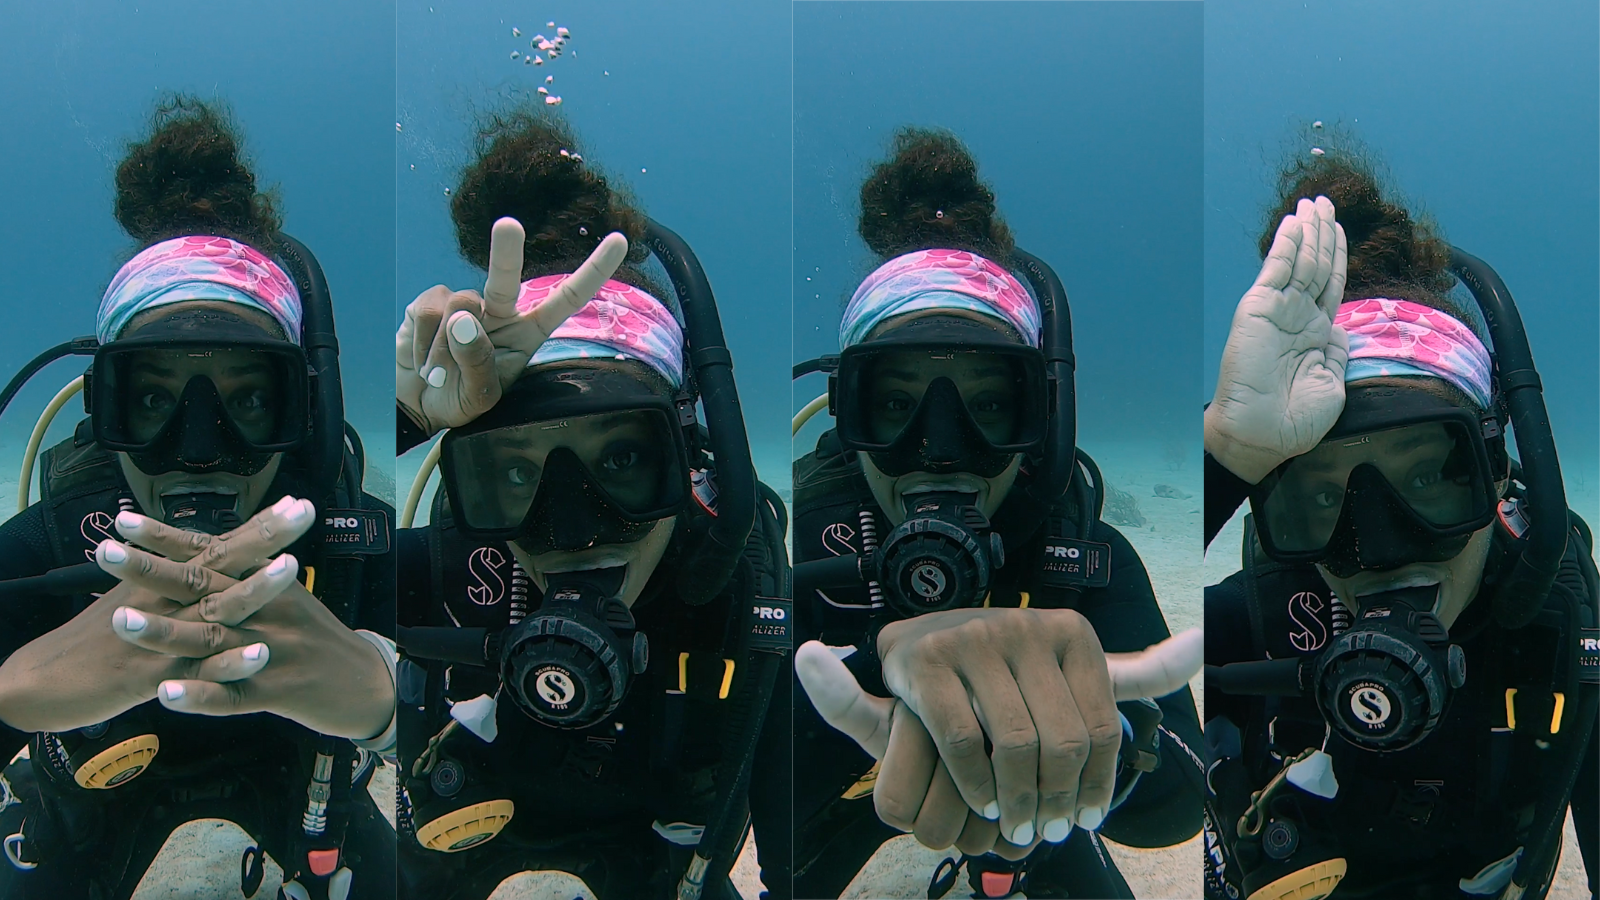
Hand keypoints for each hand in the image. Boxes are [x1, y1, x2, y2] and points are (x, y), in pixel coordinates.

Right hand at [0, 497, 313, 732]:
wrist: (40, 680)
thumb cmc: (94, 640)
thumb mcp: (134, 600)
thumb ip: (171, 581)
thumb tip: (207, 560)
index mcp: (164, 582)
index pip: (218, 547)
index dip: (257, 526)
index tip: (296, 504)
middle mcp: (167, 601)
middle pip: (221, 564)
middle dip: (265, 537)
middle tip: (304, 512)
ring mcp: (165, 639)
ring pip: (216, 612)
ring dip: (253, 588)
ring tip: (291, 567)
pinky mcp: (158, 679)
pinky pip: (202, 672)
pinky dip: (229, 664)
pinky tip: (259, 655)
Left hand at [103, 504, 394, 740]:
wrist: (366, 683)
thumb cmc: (318, 639)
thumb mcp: (291, 597)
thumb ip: (253, 574)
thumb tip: (215, 545)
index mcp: (269, 583)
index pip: (212, 553)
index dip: (167, 538)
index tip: (122, 523)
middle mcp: (267, 610)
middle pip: (204, 587)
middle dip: (151, 570)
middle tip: (104, 554)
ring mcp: (270, 652)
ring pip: (210, 640)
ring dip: (164, 631)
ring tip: (119, 621)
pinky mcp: (275, 693)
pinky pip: (232, 695)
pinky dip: (201, 694)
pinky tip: (167, 694)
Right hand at [395, 218, 628, 433]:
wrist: (417, 404)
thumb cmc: (460, 400)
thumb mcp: (480, 396)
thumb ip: (477, 361)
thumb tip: (462, 318)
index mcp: (529, 332)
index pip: (567, 298)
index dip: (594, 270)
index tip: (621, 240)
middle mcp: (500, 310)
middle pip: (506, 277)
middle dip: (507, 252)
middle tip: (509, 226)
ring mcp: (463, 303)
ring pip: (458, 307)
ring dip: (443, 349)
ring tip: (439, 373)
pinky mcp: (431, 302)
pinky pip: (426, 313)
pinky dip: (421, 344)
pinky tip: (422, 360)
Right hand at [797, 617, 1201, 853]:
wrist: (918, 639)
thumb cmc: (1004, 667)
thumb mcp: (1069, 664)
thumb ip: (1133, 671)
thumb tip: (1200, 646)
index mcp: (1071, 632)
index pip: (1102, 726)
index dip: (1098, 784)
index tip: (1085, 818)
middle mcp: (1025, 628)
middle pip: (1062, 740)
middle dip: (1058, 799)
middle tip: (1048, 831)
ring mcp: (973, 642)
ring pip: (1016, 744)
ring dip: (1019, 799)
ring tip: (1016, 825)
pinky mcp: (928, 663)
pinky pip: (965, 740)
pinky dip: (977, 783)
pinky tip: (983, 803)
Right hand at [1206, 195, 1349, 483]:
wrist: (1262, 434)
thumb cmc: (1296, 421)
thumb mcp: (1332, 383)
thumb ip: (1338, 351)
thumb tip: (1341, 327)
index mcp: (1315, 334)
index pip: (1329, 285)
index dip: (1336, 256)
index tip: (1339, 230)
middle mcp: (1297, 317)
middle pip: (1315, 264)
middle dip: (1323, 232)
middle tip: (1327, 201)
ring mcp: (1277, 311)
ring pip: (1300, 261)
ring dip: (1309, 230)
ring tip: (1317, 202)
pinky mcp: (1258, 308)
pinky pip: (1277, 269)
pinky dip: (1287, 243)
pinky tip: (1296, 221)